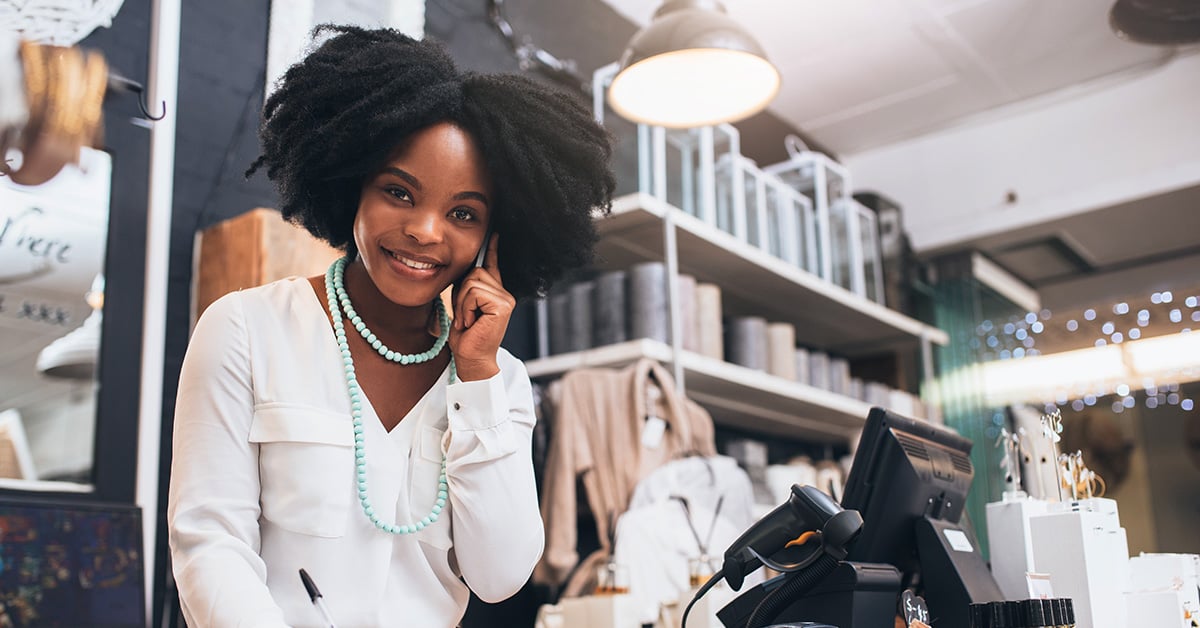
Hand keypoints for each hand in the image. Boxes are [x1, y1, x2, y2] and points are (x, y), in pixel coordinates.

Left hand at [449, 233, 512, 380]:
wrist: (471, 359)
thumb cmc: (466, 337)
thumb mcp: (464, 307)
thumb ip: (467, 289)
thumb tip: (464, 271)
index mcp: (496, 293)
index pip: (493, 266)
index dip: (493, 249)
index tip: (494, 233)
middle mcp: (505, 294)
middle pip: (475, 272)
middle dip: (462, 293)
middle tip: (466, 316)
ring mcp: (506, 299)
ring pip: (472, 282)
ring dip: (462, 303)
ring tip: (468, 320)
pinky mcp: (502, 305)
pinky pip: (474, 293)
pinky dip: (466, 308)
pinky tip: (471, 322)